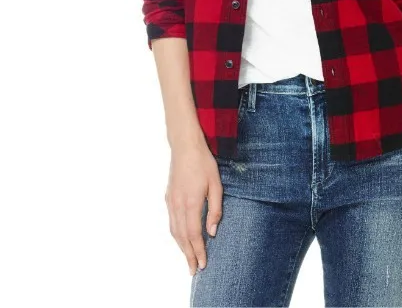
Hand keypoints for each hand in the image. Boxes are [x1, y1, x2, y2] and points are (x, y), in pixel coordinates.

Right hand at [165, 142, 222, 275]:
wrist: (185, 146)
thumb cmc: (204, 163)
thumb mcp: (216, 184)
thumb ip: (215, 209)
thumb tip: (212, 232)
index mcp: (191, 203)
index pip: (194, 234)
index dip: (198, 251)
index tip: (202, 265)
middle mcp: (178, 205)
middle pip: (182, 237)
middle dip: (188, 255)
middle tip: (193, 270)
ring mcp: (171, 201)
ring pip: (174, 231)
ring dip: (181, 247)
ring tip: (188, 258)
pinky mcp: (168, 197)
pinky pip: (171, 221)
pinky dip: (176, 235)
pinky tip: (181, 238)